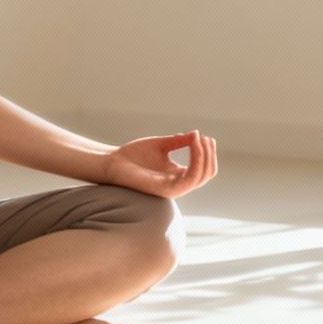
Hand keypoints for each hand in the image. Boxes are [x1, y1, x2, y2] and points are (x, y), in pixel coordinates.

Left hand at [102, 129, 216, 197]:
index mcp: (178, 175)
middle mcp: (178, 184)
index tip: (204, 135)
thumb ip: (179, 142)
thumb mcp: (161, 145)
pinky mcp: (165, 190)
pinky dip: (196, 161)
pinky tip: (193, 145)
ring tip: (199, 139)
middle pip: (206, 174)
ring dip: (204, 156)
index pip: (204, 169)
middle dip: (209, 154)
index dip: (208, 153)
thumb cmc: (134, 155)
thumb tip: (197, 134)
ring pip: (201, 177)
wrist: (113, 162)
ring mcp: (173, 189)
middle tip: (204, 137)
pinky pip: (189, 179)